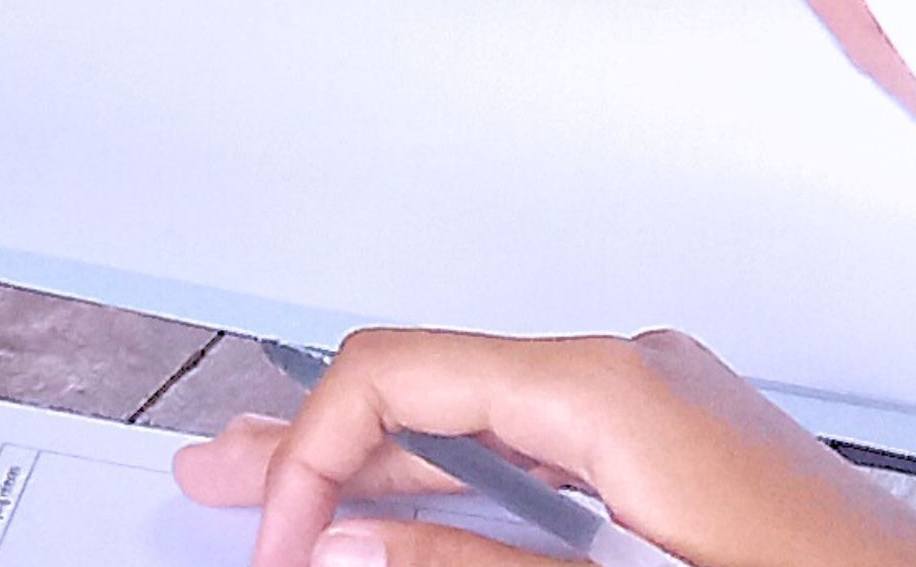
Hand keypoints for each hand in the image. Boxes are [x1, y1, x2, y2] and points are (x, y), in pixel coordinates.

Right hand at [173, 326, 915, 566]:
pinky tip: (421, 514)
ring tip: (298, 503)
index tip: (281, 541)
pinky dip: (467, 479)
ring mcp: (667, 404)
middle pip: (432, 385)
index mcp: (609, 388)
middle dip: (321, 444)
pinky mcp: (690, 448)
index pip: (398, 375)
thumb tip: (347, 544)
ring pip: (484, 417)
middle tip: (225, 483)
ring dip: (387, 466)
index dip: (312, 456)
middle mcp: (635, 372)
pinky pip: (546, 444)